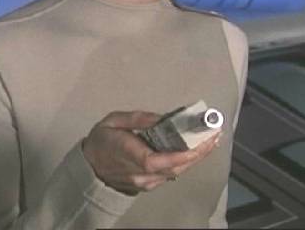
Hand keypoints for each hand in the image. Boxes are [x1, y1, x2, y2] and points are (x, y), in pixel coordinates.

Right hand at [82, 111, 219, 194]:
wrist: (88, 168)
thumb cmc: (101, 140)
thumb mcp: (114, 120)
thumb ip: (138, 119)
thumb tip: (163, 118)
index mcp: (129, 155)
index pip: (160, 160)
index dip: (182, 153)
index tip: (201, 141)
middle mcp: (140, 173)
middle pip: (175, 167)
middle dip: (199, 152)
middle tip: (216, 135)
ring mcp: (145, 182)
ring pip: (176, 172)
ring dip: (196, 157)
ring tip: (212, 141)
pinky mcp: (148, 185)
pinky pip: (172, 174)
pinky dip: (187, 162)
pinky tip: (197, 151)